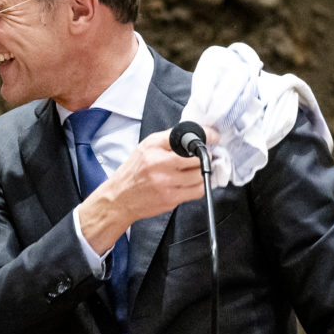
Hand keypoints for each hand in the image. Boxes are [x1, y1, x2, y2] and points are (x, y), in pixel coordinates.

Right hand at [78, 126, 218, 253]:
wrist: (120, 197)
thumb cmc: (134, 172)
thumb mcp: (146, 147)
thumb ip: (168, 140)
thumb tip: (193, 135)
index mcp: (154, 147)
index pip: (186, 136)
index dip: (205, 135)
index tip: (214, 136)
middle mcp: (160, 163)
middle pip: (197, 157)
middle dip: (205, 156)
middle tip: (206, 156)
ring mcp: (166, 182)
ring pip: (200, 175)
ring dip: (203, 172)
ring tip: (198, 170)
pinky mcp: (171, 198)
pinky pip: (197, 191)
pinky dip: (200, 186)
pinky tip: (194, 183)